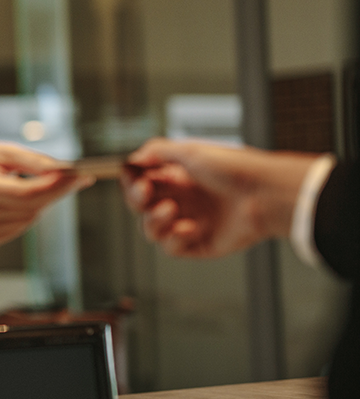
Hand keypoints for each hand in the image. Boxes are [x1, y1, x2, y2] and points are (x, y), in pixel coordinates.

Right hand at [0, 141, 91, 246]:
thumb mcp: (1, 151)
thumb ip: (34, 161)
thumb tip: (67, 171)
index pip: (26, 194)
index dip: (56, 187)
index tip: (80, 176)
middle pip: (32, 207)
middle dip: (57, 192)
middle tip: (75, 177)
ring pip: (30, 217)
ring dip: (40, 201)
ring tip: (25, 182)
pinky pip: (21, 226)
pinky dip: (27, 212)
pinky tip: (13, 199)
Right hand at [122, 138, 316, 257]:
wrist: (265, 194)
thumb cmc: (235, 169)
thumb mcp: (192, 150)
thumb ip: (157, 151)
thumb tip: (134, 159)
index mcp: (177, 177)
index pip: (140, 182)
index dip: (132, 182)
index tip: (135, 178)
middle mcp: (181, 200)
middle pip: (140, 207)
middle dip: (137, 200)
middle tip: (146, 193)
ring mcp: (188, 222)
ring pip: (150, 230)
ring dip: (153, 221)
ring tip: (171, 211)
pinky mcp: (198, 244)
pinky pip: (171, 248)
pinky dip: (175, 239)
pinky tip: (190, 228)